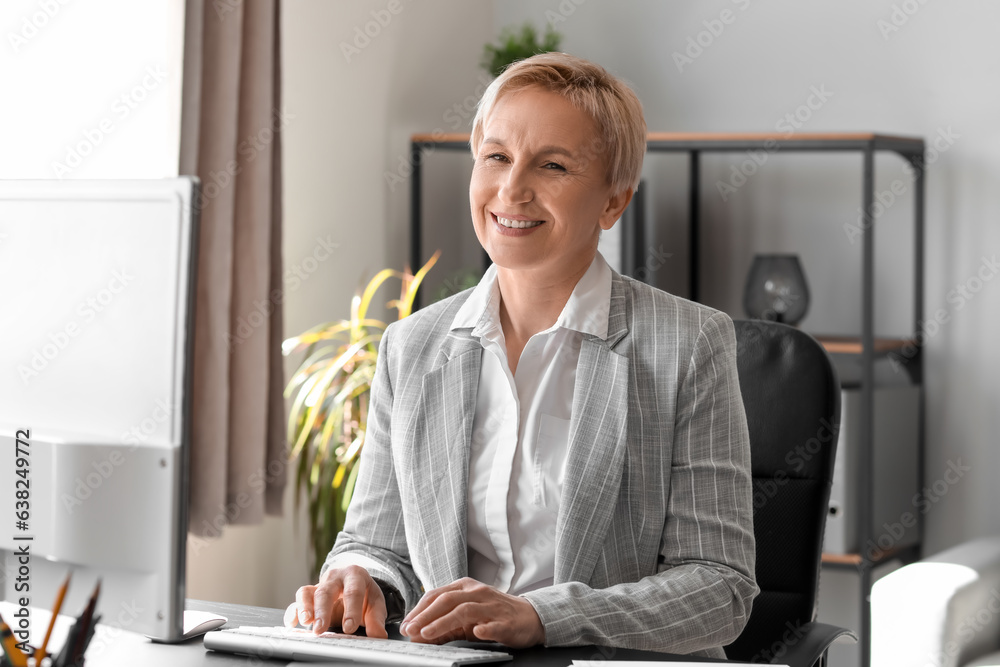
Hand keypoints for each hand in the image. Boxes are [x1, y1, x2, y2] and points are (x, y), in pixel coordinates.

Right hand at [283, 565, 387, 637]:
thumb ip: (376, 619)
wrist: (353, 582)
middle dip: (322, 610)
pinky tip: (292, 623)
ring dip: (305, 608)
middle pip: (326, 591)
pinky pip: (298, 600)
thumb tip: (379, 635)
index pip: (353, 591)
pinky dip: (293, 611)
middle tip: (321, 628)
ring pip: (307, 592)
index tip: (349, 627)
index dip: (351, 610)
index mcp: (355, 575)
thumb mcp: (375, 603)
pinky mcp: (309, 594)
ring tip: (306, 623)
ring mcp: (319, 585)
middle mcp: (334, 577)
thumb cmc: (364, 593)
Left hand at [399, 578, 543, 647]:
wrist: (530, 617)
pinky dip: (484, 628)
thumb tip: (418, 635)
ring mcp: (492, 606)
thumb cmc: (495, 614)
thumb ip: (444, 625)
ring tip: (427, 633)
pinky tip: (475, 633)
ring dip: (444, 622)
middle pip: (447, 600)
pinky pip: (493, 624)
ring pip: (465, 610)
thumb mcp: (467, 617)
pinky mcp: (506, 621)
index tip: (405, 625)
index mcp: (466, 587)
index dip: (419, 610)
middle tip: (410, 630)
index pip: (437, 595)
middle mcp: (477, 593)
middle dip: (425, 616)